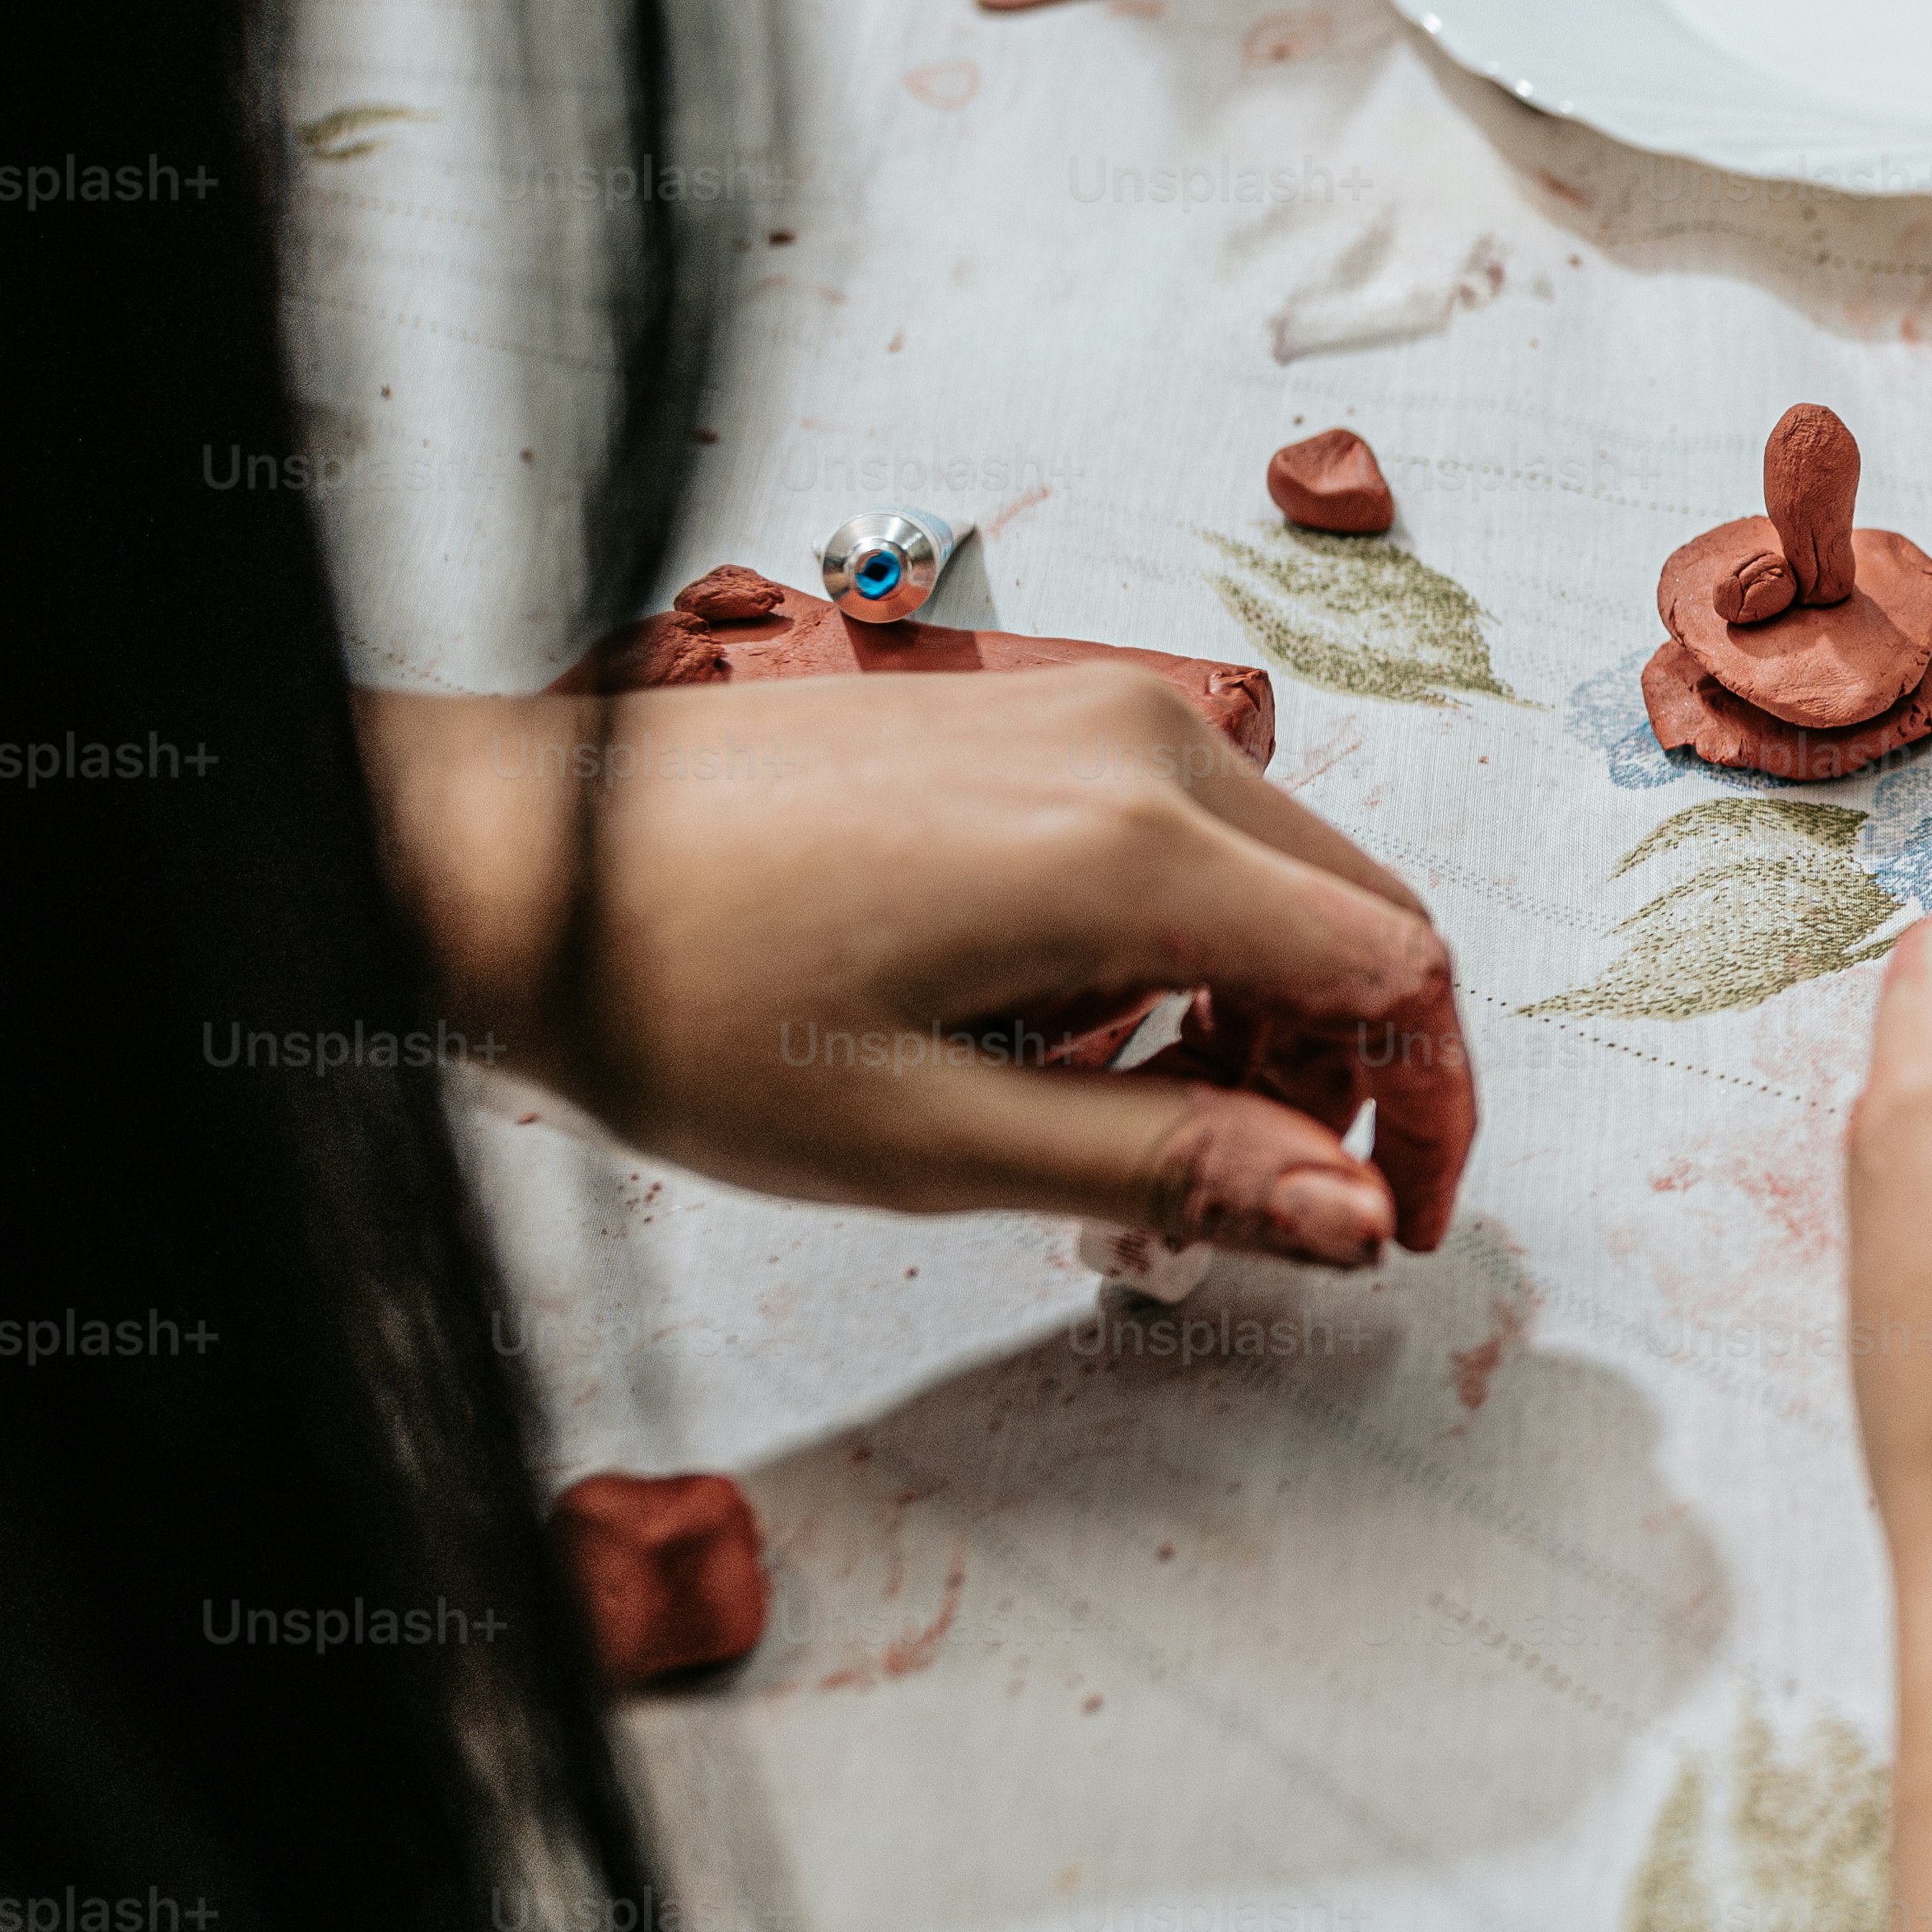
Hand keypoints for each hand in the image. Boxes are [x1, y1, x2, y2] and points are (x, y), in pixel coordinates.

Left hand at [365, 673, 1471, 1265]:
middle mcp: (1136, 745)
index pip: (1396, 968)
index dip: (1421, 1112)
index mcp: (1130, 845)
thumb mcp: (932, 1136)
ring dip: (1262, 1011)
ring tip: (1138, 1132)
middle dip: (1348, 1072)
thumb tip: (1351, 1212)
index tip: (1386, 1219)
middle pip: (1356, 913)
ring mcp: (1084, 712)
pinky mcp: (1034, 715)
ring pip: (1277, 874)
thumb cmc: (672, 989)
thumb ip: (1173, 1162)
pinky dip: (1188, 943)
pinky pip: (1187, 828)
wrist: (511, 853)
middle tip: (1260, 1200)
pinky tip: (1080, 1032)